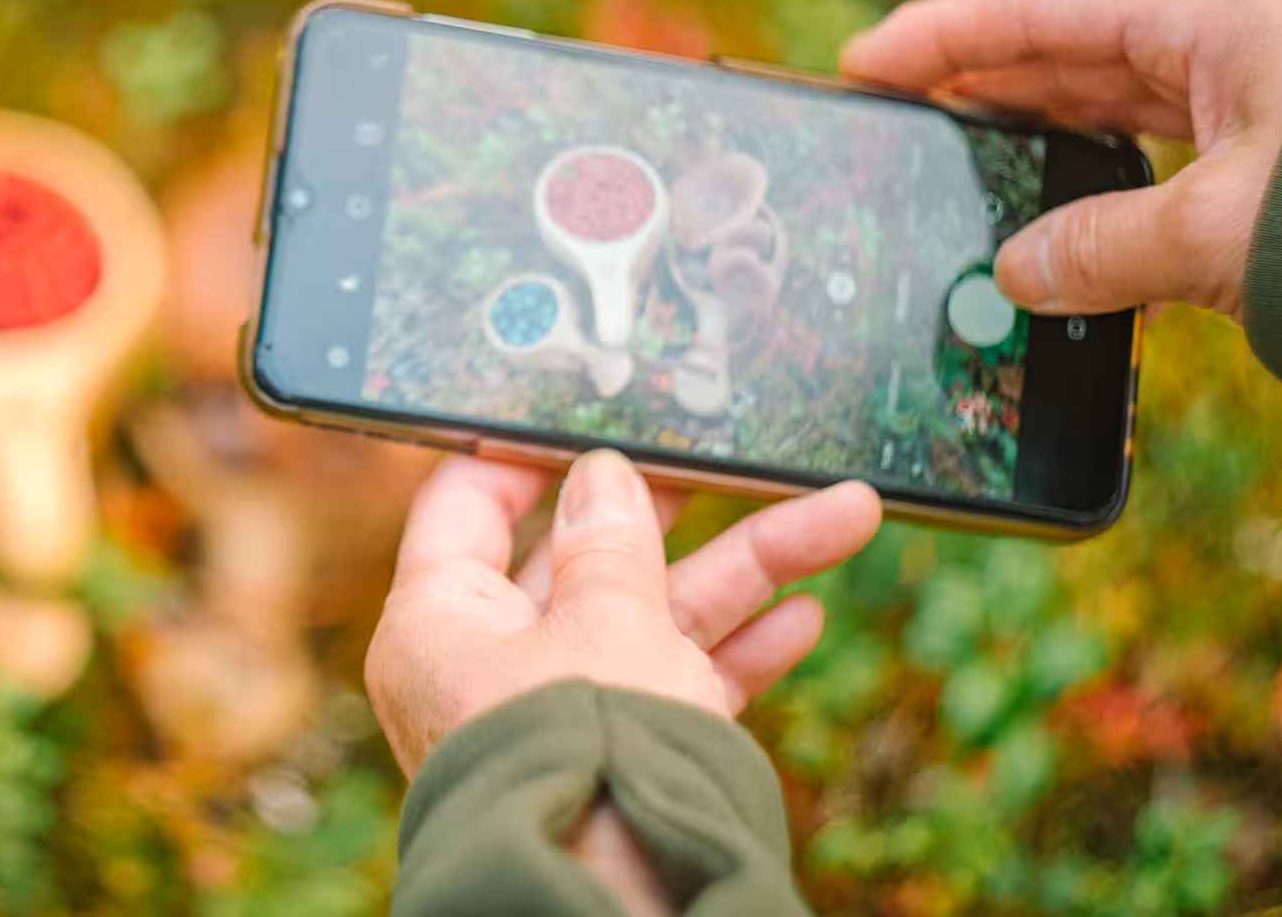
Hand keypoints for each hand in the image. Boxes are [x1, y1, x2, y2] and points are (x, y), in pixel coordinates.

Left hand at [364, 449, 881, 777]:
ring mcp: (560, 705)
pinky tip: (806, 612)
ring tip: (841, 514)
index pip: (469, 505)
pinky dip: (739, 648)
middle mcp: (491, 659)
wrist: (618, 907)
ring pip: (653, 611)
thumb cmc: (582, 759)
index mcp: (440, 620)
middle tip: (730, 453)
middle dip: (678, 506)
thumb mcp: (602, 624)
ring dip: (747, 567)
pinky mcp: (620, 750)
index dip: (530, 454)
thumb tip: (602, 477)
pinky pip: (678, 678)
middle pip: (583, 553)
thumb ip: (608, 543)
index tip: (590, 414)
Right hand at [840, 0, 1281, 317]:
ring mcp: (1255, 85)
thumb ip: (1102, 251)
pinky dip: (1100, 180)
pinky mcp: (1272, 142)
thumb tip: (1014, 277)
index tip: (861, 64)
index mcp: (1209, 13)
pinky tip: (1063, 220)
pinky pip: (1159, 145)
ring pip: (1112, 97)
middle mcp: (1227, 34)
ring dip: (1034, 133)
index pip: (1035, 6)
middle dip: (976, 81)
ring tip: (961, 164)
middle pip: (1065, 47)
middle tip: (895, 117)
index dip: (937, 34)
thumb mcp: (1219, 229)